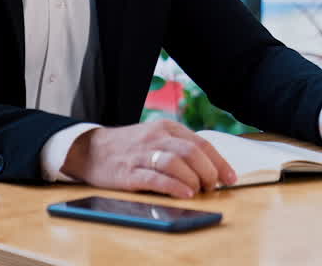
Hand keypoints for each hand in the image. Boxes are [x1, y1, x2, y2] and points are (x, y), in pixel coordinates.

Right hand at [62, 120, 237, 198]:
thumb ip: (178, 148)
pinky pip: (156, 178)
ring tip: (200, 191)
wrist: (90, 150)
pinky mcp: (129, 172)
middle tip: (213, 187)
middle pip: (192, 152)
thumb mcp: (156, 138)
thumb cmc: (129, 148)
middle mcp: (156, 137)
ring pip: (176, 163)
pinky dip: (174, 187)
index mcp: (167, 128)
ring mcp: (142, 154)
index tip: (230, 178)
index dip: (219, 162)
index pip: (201, 143)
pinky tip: (185, 194)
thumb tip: (209, 169)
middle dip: (208, 171)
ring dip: (193, 179)